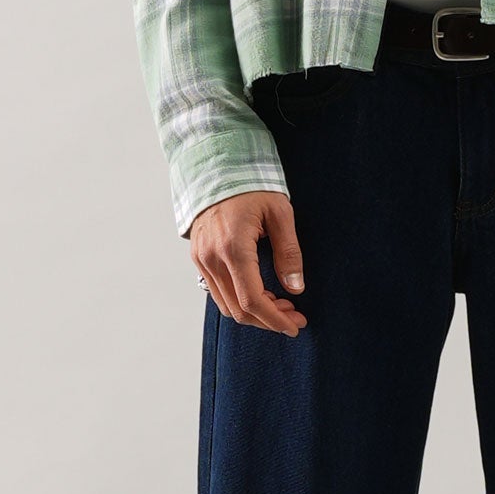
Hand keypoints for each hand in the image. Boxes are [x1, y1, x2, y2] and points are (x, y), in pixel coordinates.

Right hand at [188, 190, 307, 335]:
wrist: (217, 168)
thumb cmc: (251, 187)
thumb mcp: (280, 213)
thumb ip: (289, 252)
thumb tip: (295, 288)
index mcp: (233, 248)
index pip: (252, 300)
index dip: (275, 319)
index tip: (295, 325)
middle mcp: (212, 258)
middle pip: (238, 309)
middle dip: (268, 320)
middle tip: (294, 317)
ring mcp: (201, 259)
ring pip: (226, 304)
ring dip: (254, 313)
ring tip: (282, 306)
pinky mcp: (199, 258)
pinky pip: (218, 291)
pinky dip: (239, 300)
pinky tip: (261, 294)